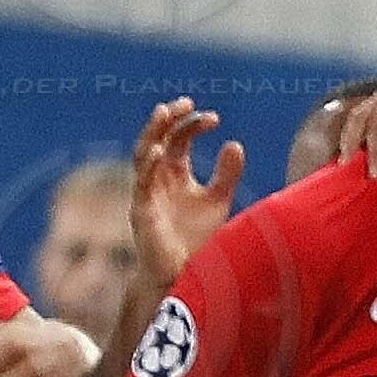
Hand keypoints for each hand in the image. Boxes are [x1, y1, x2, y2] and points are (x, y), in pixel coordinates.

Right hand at [130, 97, 245, 295]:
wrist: (184, 274)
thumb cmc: (197, 239)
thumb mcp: (218, 201)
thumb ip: (226, 174)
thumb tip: (235, 144)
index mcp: (175, 172)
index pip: (180, 138)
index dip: (193, 124)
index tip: (214, 119)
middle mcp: (158, 177)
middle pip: (159, 138)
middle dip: (170, 118)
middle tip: (186, 103)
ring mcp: (147, 192)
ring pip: (143, 153)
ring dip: (153, 132)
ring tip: (164, 112)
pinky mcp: (141, 210)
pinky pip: (142, 182)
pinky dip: (149, 165)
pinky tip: (160, 150)